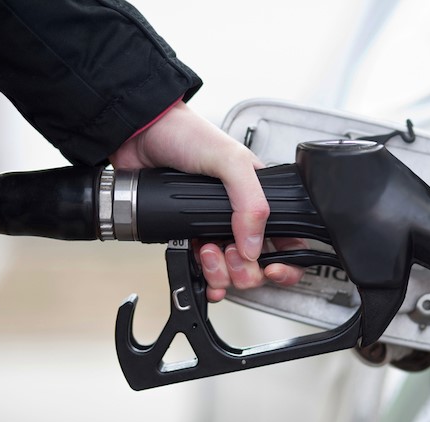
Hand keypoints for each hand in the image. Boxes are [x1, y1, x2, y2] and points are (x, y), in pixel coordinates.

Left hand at [109, 101, 304, 300]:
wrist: (140, 134)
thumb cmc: (187, 134)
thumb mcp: (230, 161)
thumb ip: (251, 202)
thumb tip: (253, 247)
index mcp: (260, 198)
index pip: (288, 239)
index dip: (286, 263)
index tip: (271, 269)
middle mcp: (240, 218)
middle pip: (259, 266)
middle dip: (245, 270)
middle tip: (229, 252)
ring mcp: (214, 229)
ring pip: (231, 273)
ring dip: (221, 272)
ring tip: (206, 250)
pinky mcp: (188, 237)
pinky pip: (203, 270)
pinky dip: (205, 278)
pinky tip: (201, 269)